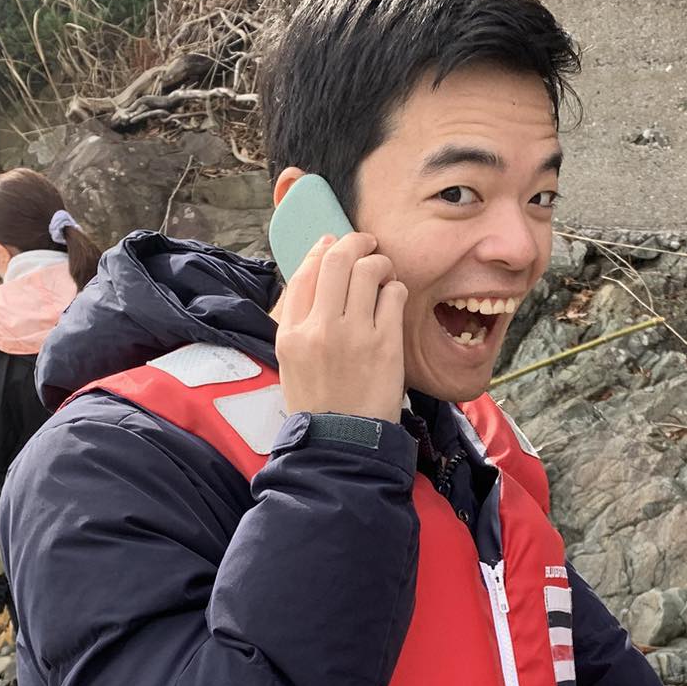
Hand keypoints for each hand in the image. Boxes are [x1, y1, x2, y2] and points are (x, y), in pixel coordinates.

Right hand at [274, 233, 406, 423]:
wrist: (343, 443)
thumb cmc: (319, 404)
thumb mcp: (290, 362)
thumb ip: (297, 321)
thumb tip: (314, 278)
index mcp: (291, 333)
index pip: (304, 273)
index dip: (321, 250)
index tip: (333, 245)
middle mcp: (319, 329)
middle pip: (336, 261)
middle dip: (355, 243)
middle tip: (367, 243)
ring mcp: (353, 335)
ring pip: (368, 271)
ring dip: (380, 262)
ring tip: (385, 271)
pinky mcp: (385, 344)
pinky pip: (394, 295)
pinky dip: (397, 289)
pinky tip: (395, 297)